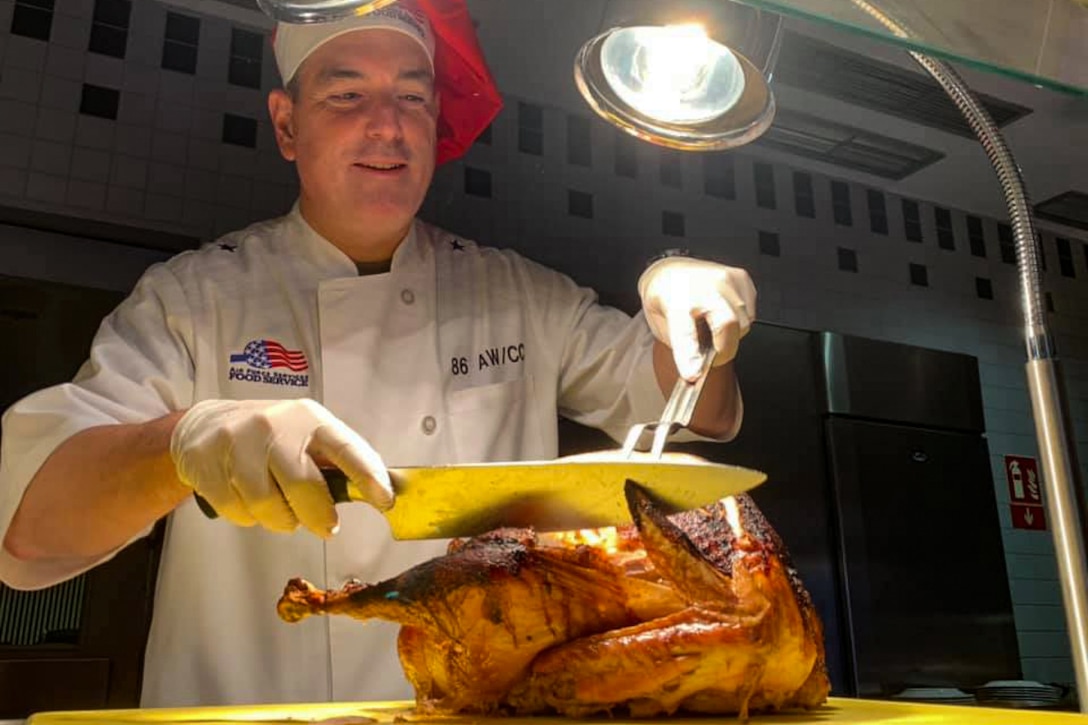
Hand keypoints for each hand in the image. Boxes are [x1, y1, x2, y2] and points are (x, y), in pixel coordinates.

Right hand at [169, 399, 392, 536]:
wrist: (204, 425)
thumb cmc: (269, 437)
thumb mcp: (306, 436)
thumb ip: (337, 462)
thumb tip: (378, 492)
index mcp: (309, 419)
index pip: (346, 447)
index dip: (368, 475)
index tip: (385, 500)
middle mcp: (275, 426)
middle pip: (303, 485)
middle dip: (318, 516)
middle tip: (326, 526)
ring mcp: (238, 444)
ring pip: (267, 506)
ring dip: (280, 519)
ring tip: (279, 508)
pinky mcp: (208, 464)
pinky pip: (237, 511)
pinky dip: (248, 517)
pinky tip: (247, 500)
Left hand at [638, 256, 755, 380]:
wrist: (671, 271)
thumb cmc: (666, 300)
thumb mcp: (661, 325)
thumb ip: (682, 346)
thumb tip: (699, 368)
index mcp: (675, 298)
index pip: (684, 331)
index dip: (689, 356)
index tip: (694, 375)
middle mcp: (702, 285)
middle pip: (728, 323)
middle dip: (725, 349)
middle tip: (714, 357)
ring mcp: (724, 278)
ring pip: (743, 322)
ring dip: (731, 335)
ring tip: (713, 327)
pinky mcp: (740, 278)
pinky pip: (750, 312)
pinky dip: (739, 321)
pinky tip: (722, 314)